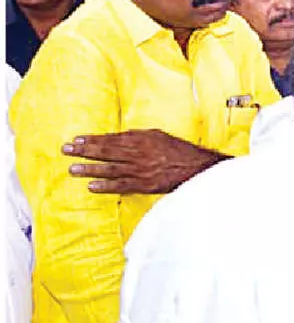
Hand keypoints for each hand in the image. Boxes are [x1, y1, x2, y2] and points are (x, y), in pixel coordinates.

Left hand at [63, 129, 226, 194]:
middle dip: (85, 151)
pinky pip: (122, 186)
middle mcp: (139, 153)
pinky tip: (92, 186)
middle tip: (66, 150)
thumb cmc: (179, 151)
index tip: (76, 140)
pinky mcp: (145, 184)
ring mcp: (141, 170)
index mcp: (142, 139)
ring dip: (90, 169)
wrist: (198, 167)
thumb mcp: (159, 136)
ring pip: (110, 169)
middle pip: (107, 151)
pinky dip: (106, 186)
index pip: (111, 139)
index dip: (92, 139)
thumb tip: (119, 136)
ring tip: (73, 169)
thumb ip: (138, 136)